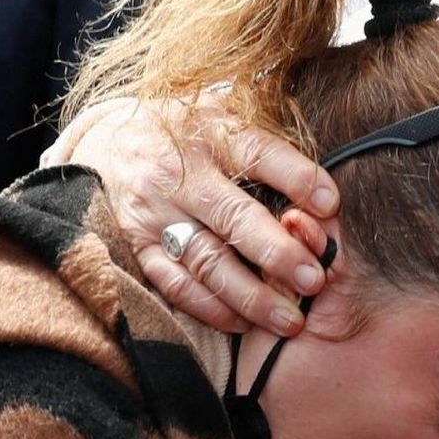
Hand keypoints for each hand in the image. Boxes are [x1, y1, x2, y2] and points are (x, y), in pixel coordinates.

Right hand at [52, 94, 338, 336]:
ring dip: (250, 294)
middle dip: (278, 252)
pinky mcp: (139, 246)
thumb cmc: (188, 132)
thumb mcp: (224, 116)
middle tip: (315, 279)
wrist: (107, 141)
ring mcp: (156, 214)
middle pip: (233, 216)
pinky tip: (242, 322)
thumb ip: (268, 147)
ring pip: (206, 260)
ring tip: (288, 317)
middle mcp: (181, 175)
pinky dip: (210, 307)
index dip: (298, 178)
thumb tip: (325, 190)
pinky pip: (175, 284)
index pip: (259, 154)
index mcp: (211, 133)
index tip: (331, 204)